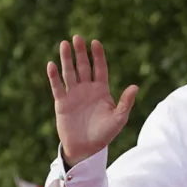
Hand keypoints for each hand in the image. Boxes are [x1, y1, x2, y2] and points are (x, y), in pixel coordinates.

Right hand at [47, 36, 138, 165]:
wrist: (86, 149)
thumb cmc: (104, 134)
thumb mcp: (119, 119)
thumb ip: (126, 102)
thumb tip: (135, 87)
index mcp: (101, 90)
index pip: (99, 68)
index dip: (97, 55)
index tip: (95, 42)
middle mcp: (86, 89)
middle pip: (83, 66)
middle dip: (80, 52)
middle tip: (77, 37)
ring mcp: (73, 94)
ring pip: (69, 73)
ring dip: (66, 59)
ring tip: (64, 44)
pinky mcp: (62, 103)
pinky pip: (57, 87)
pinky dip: (54, 76)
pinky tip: (52, 64)